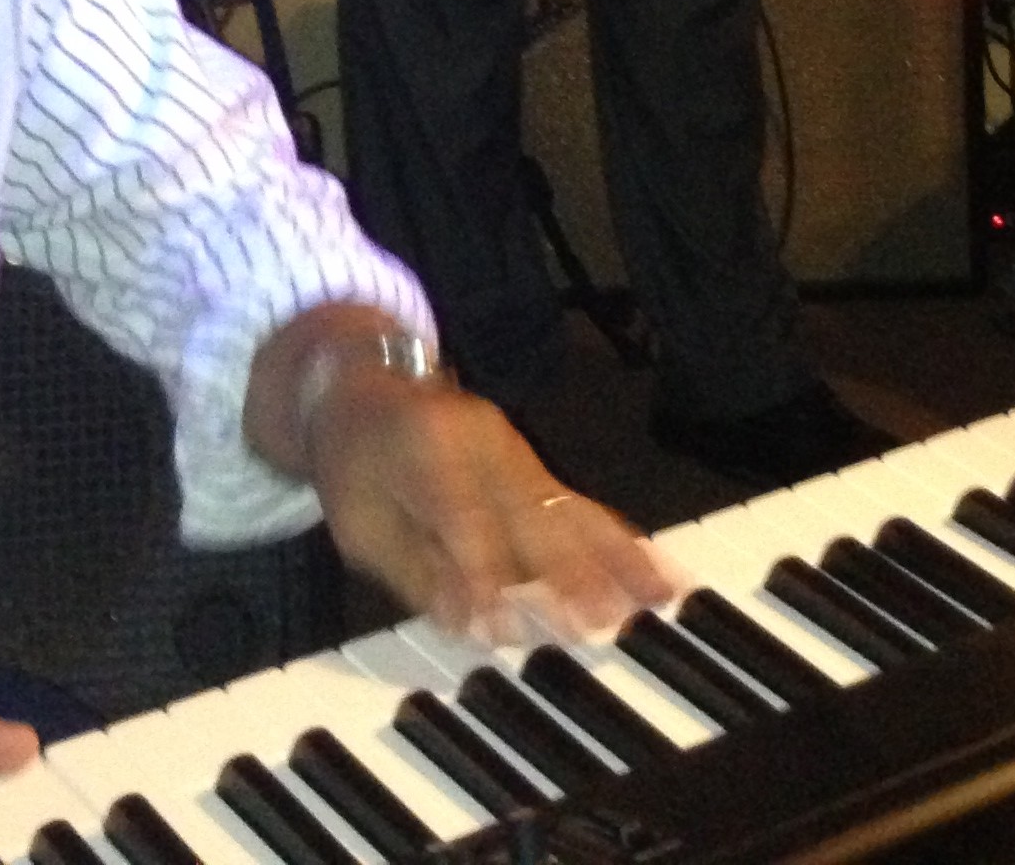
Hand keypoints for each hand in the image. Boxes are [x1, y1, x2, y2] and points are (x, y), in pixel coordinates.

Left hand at [298, 372, 674, 645]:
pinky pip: (583, 508)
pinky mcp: (537, 467)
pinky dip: (622, 544)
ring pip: (571, 509)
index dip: (485, 573)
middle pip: (531, 513)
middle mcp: (484, 442)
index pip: (463, 517)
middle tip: (599, 622)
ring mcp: (518, 451)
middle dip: (566, 571)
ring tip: (656, 597)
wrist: (367, 385)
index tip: (506, 630)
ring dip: (614, 558)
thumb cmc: (355, 466)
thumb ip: (415, 572)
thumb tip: (470, 624)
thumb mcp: (360, 525)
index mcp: (427, 449)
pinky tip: (659, 574)